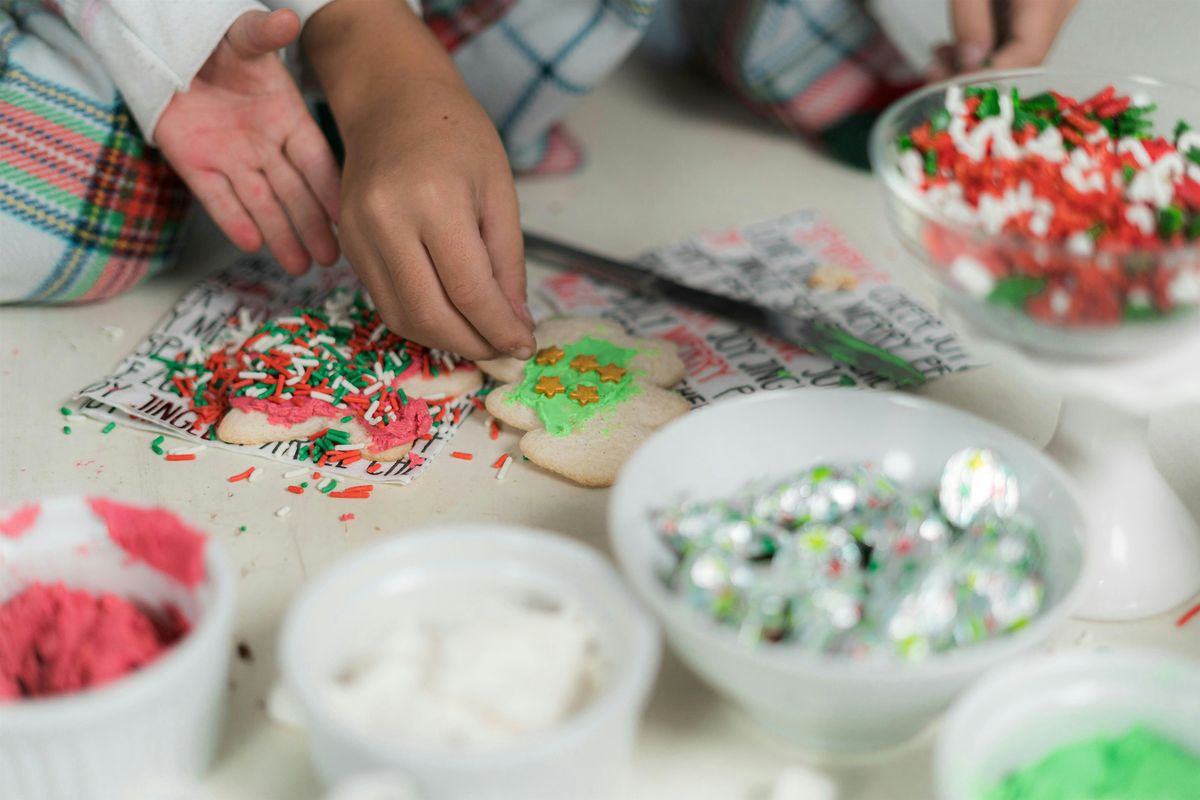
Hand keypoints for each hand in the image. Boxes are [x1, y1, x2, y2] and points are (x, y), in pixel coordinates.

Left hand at [156, 9, 340, 273]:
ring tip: (300, 265)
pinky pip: (217, 199)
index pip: (315, 159)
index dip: (329, 186)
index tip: (347, 213)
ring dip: (280, 234)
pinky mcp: (196, 166)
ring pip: (260, 204)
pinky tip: (252, 244)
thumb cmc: (215, 43)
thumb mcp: (242, 37)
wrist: (167, 49)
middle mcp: (265, 146)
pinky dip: (233, 220)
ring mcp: (231, 159)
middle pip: (294, 192)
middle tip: (332, 257)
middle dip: (313, 225)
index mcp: (287, 119)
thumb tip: (288, 18)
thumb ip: (264, 35)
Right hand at [303, 0, 533, 360]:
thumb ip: (507, 263)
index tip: (525, 346)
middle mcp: (385, 220)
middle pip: (430, 314)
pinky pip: (386, 300)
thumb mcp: (500, 192)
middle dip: (473, 344)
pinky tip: (451, 315)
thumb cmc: (457, 136)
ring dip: (446, 340)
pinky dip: (422, 319)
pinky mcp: (347, 245)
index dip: (500, 329)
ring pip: (402, 316)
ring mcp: (358, 235)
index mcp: (433, 200)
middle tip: (504, 349)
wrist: (393, 100)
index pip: (469, 290)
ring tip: (481, 336)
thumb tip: (514, 325)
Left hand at [929, 0, 1076, 79]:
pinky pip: (1014, 33)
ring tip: (937, 60)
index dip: (988, 79)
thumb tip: (970, 63)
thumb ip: (970, 18)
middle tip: (935, 75)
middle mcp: (1060, 3)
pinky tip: (951, 47)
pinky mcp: (1038, 4)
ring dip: (974, 63)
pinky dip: (982, 46)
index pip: (1026, 54)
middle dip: (976, 75)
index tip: (952, 89)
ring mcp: (1053, 3)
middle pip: (1024, 57)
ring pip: (1017, 50)